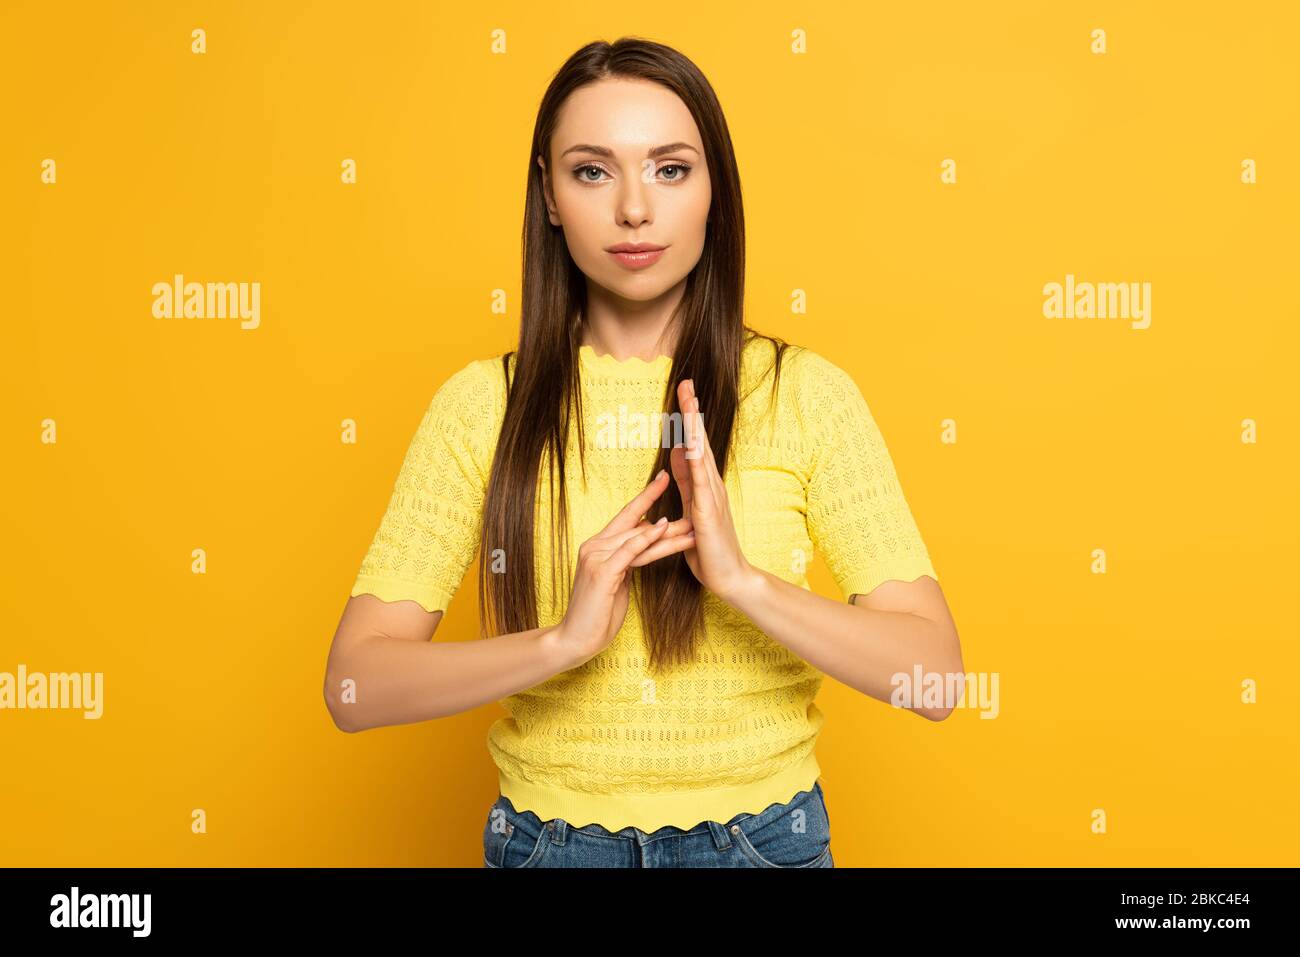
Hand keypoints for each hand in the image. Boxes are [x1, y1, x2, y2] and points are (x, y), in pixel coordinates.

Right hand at [552, 469, 695, 667]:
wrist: (576, 639)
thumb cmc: (598, 613)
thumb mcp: (618, 581)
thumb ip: (627, 561)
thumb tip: (644, 544)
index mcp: (598, 546)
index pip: (627, 516)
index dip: (646, 497)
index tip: (664, 479)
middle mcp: (595, 546)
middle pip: (636, 523)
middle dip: (665, 512)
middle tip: (690, 496)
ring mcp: (596, 557)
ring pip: (638, 536)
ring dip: (668, 530)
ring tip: (692, 524)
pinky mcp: (602, 572)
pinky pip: (629, 550)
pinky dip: (647, 538)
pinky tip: (663, 528)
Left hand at [670, 377, 757, 605]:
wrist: (729, 577)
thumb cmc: (709, 547)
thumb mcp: (690, 507)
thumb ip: (684, 481)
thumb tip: (676, 451)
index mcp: (705, 484)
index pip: (695, 444)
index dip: (689, 418)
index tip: (683, 392)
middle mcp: (711, 485)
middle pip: (700, 441)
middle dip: (692, 413)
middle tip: (686, 384)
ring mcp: (712, 497)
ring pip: (702, 455)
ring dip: (695, 429)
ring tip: (689, 404)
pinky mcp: (708, 513)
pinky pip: (700, 483)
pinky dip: (696, 462)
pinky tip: (690, 445)